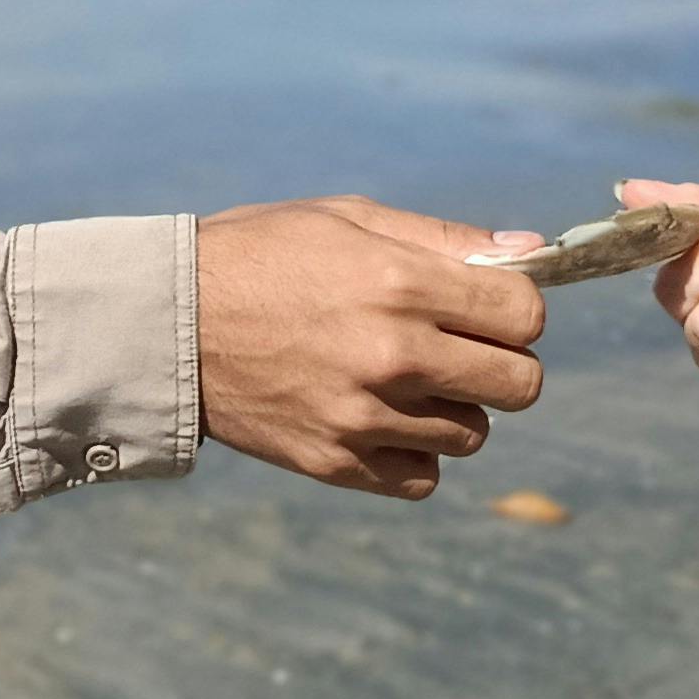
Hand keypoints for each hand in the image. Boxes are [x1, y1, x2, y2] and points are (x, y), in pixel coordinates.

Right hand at [196, 197, 549, 498]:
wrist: (167, 323)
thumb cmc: (261, 255)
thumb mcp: (347, 220)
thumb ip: (443, 240)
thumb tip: (531, 252)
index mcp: (399, 284)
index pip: (525, 316)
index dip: (517, 309)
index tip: (488, 308)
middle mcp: (391, 356)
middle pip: (520, 385)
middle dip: (503, 364)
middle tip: (459, 348)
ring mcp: (364, 417)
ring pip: (475, 435)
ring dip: (455, 409)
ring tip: (404, 380)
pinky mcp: (336, 463)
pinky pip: (424, 478)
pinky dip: (415, 453)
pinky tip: (381, 418)